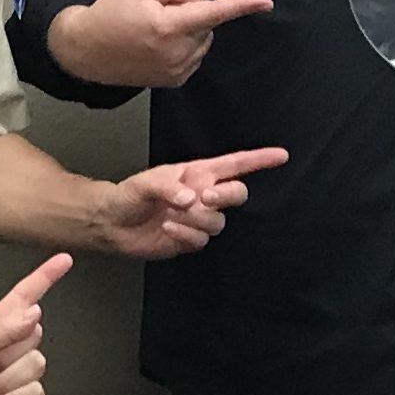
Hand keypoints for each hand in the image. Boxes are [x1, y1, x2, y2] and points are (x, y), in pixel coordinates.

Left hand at [0, 254, 70, 394]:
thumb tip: (33, 312)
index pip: (21, 300)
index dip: (42, 279)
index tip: (63, 261)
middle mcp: (8, 353)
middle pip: (34, 332)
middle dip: (9, 351)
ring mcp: (20, 379)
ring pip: (36, 362)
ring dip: (7, 381)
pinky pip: (37, 391)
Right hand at [47, 0, 274, 87]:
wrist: (86, 50)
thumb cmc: (110, 13)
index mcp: (169, 26)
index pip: (214, 13)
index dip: (241, 6)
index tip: (265, 3)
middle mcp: (177, 53)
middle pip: (207, 25)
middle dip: (193, 13)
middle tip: (160, 10)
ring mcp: (175, 70)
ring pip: (202, 41)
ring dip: (189, 31)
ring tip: (154, 29)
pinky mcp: (173, 81)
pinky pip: (193, 56)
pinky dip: (184, 47)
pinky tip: (157, 44)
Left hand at [97, 146, 289, 260]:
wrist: (113, 224)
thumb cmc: (129, 195)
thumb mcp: (146, 182)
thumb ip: (169, 186)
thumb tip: (190, 197)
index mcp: (198, 174)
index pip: (235, 165)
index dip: (259, 160)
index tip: (281, 156)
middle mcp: (203, 194)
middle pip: (236, 194)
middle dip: (225, 196)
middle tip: (205, 198)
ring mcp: (199, 218)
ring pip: (218, 221)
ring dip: (196, 219)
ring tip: (172, 215)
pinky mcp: (192, 239)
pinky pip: (202, 239)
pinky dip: (186, 234)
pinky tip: (168, 228)